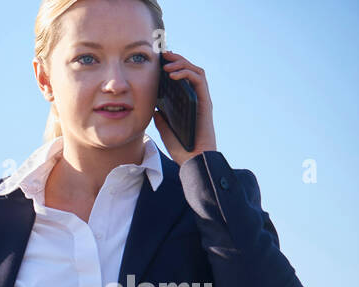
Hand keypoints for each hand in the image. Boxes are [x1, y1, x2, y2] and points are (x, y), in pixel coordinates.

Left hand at [154, 50, 217, 165]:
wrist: (193, 160)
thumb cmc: (182, 148)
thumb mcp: (166, 130)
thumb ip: (162, 118)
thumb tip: (154, 107)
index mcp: (188, 103)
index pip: (182, 79)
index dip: (172, 67)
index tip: (158, 62)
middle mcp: (197, 98)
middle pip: (189, 71)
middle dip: (176, 60)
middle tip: (163, 54)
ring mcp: (202, 99)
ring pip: (196, 71)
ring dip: (181, 63)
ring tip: (166, 63)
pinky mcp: (205, 102)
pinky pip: (198, 80)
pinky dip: (186, 73)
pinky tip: (172, 74)